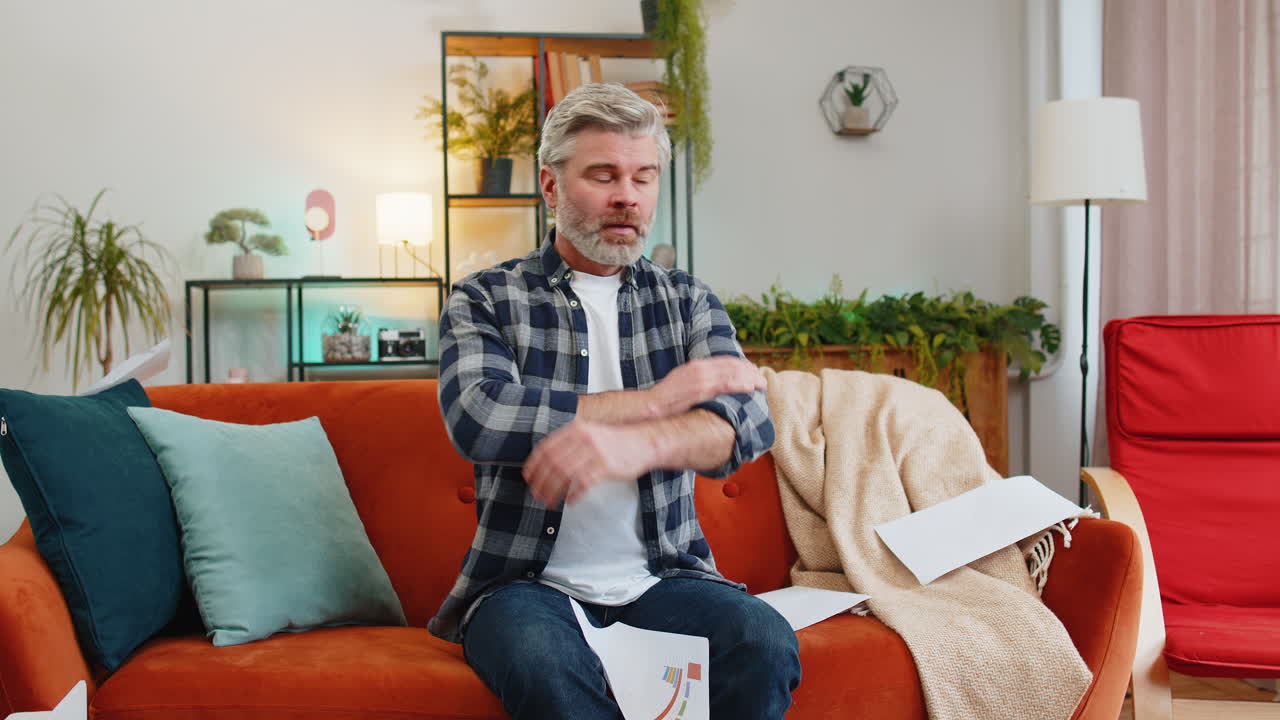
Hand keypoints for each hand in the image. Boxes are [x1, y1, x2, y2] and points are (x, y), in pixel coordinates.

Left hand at [523, 420, 654, 506]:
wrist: (644, 442)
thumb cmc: (616, 442)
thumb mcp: (590, 433)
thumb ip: (570, 442)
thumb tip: (548, 459)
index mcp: (576, 429)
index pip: (547, 448)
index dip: (534, 465)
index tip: (528, 477)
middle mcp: (584, 438)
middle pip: (553, 463)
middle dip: (541, 482)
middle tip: (536, 494)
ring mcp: (595, 452)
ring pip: (565, 475)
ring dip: (553, 491)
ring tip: (549, 502)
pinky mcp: (606, 466)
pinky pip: (583, 483)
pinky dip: (573, 495)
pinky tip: (569, 501)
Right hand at [646, 356, 765, 418]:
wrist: (651, 407)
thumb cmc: (666, 400)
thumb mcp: (683, 384)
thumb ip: (698, 382)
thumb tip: (713, 388)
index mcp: (696, 365)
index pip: (724, 361)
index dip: (741, 366)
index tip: (752, 371)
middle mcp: (699, 368)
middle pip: (731, 365)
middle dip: (749, 371)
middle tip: (761, 379)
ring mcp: (700, 378)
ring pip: (731, 373)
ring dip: (748, 378)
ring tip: (761, 384)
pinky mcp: (700, 389)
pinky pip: (724, 384)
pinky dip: (739, 384)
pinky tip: (750, 388)